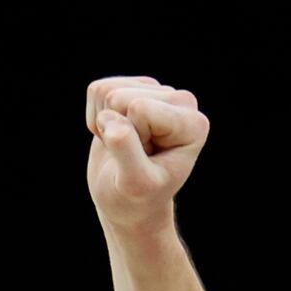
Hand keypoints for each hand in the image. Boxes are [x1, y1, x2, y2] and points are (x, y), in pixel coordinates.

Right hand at [86, 76, 209, 235]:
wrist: (127, 203)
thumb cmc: (136, 199)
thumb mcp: (135, 185)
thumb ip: (126, 152)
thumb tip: (110, 119)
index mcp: (194, 124)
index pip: (139, 109)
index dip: (132, 140)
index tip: (146, 162)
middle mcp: (181, 102)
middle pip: (119, 97)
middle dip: (116, 130)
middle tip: (133, 156)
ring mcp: (157, 92)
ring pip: (105, 91)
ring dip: (104, 125)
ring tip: (124, 148)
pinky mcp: (133, 88)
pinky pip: (96, 90)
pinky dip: (96, 118)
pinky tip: (115, 136)